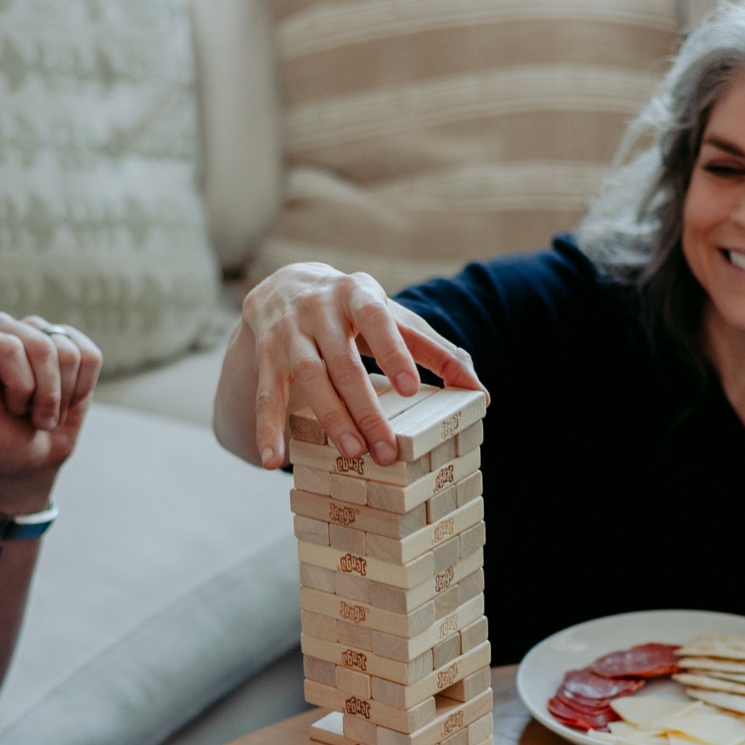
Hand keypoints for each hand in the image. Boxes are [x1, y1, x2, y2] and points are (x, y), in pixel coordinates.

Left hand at [0, 315, 102, 490]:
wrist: (29, 457)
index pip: (9, 349)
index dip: (21, 389)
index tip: (11, 410)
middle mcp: (2, 328)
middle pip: (42, 348)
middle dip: (46, 396)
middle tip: (35, 419)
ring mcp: (36, 331)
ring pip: (69, 354)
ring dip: (62, 397)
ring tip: (46, 412)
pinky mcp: (69, 341)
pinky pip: (89, 357)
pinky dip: (82, 388)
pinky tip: (65, 399)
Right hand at [242, 264, 482, 469]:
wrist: (286, 283)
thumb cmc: (354, 310)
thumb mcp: (393, 319)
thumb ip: (435, 352)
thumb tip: (479, 394)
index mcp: (357, 293)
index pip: (376, 319)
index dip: (392, 352)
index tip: (409, 387)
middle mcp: (318, 308)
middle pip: (343, 362)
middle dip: (365, 409)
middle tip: (386, 450)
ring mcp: (288, 332)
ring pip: (308, 377)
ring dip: (329, 418)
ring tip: (350, 453)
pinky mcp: (265, 355)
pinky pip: (266, 394)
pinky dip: (267, 429)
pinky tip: (272, 461)